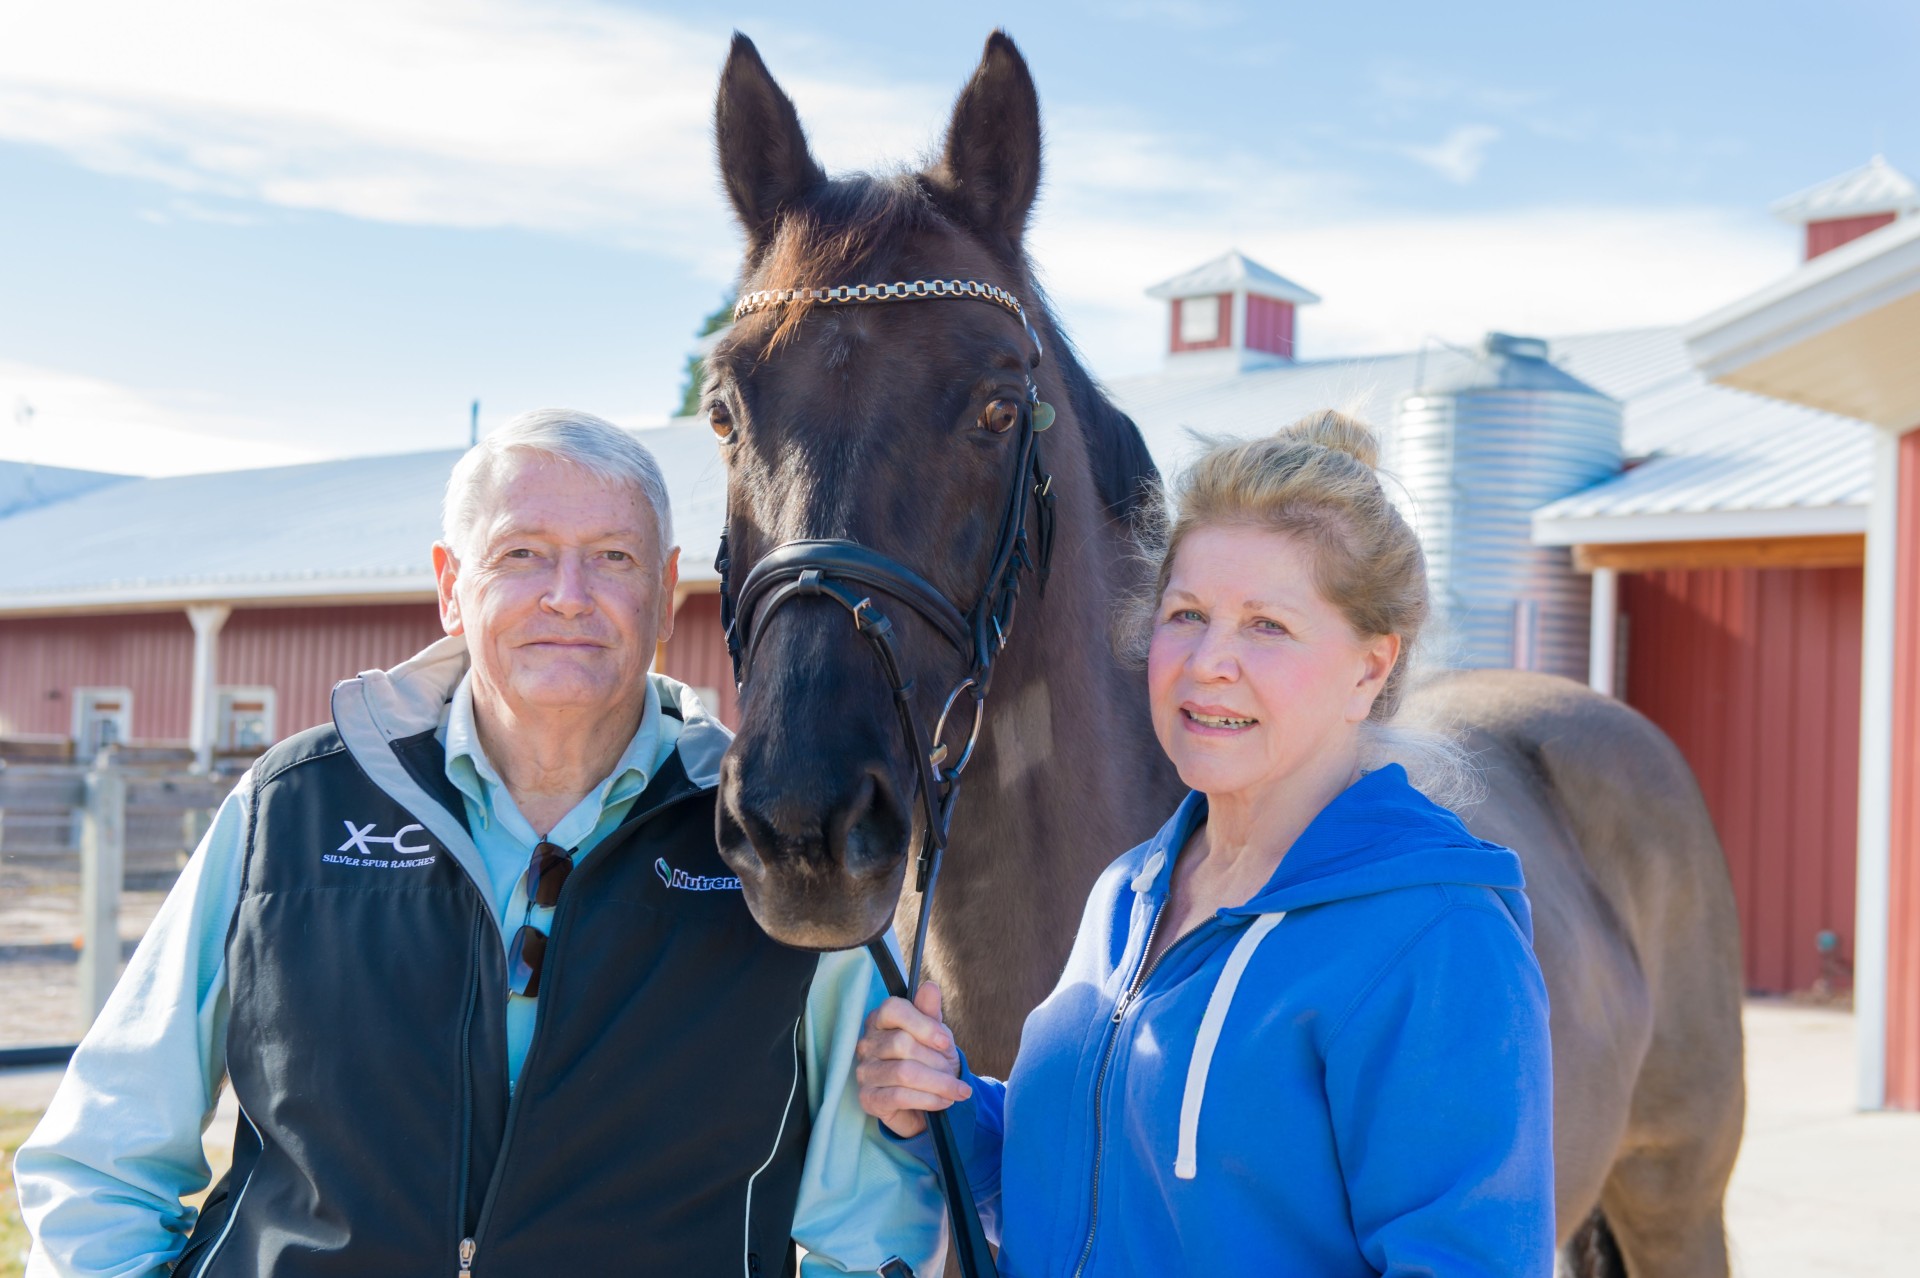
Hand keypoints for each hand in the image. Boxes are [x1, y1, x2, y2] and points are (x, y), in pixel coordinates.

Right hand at [855, 981, 971, 1137]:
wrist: (928, 1100)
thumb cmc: (929, 1061)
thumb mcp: (936, 1035)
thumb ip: (930, 1012)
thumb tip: (929, 987)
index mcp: (880, 1020)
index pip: (893, 1010)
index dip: (922, 1025)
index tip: (945, 1042)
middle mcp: (866, 1044)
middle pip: (902, 1043)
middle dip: (936, 1061)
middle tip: (954, 1072)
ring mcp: (864, 1072)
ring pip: (904, 1073)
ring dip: (938, 1083)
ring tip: (956, 1091)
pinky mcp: (868, 1099)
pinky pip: (900, 1097)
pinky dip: (929, 1099)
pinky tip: (944, 1102)